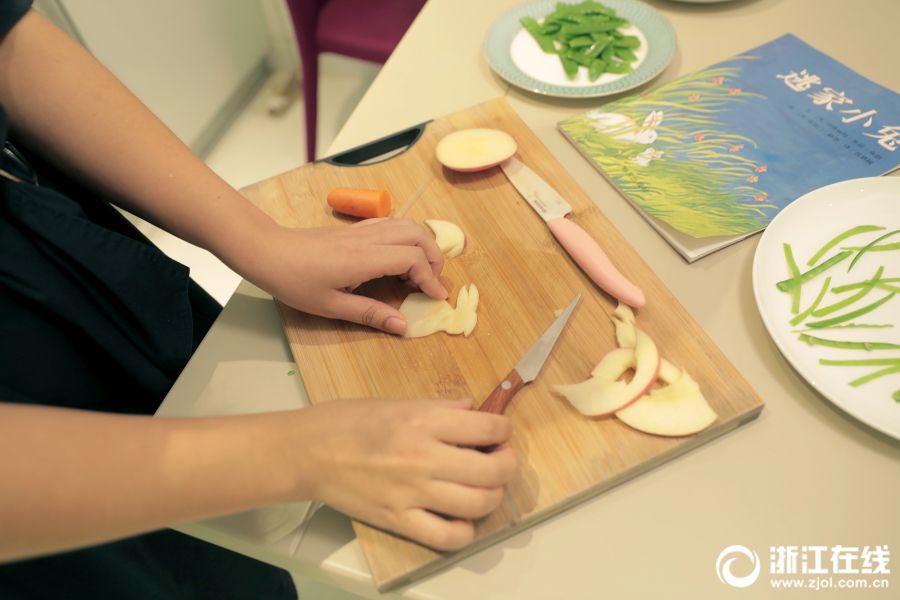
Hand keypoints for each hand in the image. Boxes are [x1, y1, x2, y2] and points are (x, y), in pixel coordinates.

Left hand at [248, 219, 446, 334]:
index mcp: (364, 259)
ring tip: (419, 271)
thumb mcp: (331, 306)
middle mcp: (368, 239)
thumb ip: (370, 314)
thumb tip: (403, 326)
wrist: (267, 251)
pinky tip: (398, 258)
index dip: (431, 278)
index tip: (436, 297)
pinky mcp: (354, 229)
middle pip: (418, 234)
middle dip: (434, 257)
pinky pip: (391, 224)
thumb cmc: (294, 281)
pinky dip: (406, 238)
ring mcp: (361, 230)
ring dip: (422, 244)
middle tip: (432, 282)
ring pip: (406, 224)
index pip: (413, 258)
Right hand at [287, 398, 516, 549]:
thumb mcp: (398, 401)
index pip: (488, 427)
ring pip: (479, 504)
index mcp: (424, 421)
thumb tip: (475, 410)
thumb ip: (441, 407)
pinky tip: (462, 518)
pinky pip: (448, 537)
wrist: (308, 451)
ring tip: (482, 487)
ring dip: (491, 496)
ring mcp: (412, 493)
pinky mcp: (399, 520)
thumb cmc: (350, 420)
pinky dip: (465, 531)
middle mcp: (424, 458)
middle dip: (507, 464)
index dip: (504, 430)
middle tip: (498, 460)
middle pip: (493, 471)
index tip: (499, 433)